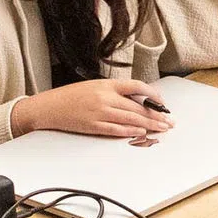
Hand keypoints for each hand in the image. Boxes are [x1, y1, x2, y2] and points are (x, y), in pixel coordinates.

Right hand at [18, 77, 172, 138]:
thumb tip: (136, 101)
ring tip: (161, 129)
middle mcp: (105, 97)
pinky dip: (130, 131)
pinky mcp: (93, 125)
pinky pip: (116, 129)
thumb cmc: (70, 97)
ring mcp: (99, 112)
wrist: (49, 107)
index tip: (162, 103)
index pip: (137, 86)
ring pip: (131, 119)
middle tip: (169, 121)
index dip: (153, 95)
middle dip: (156, 115)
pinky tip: (141, 133)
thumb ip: (114, 92)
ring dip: (149, 125)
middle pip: (137, 106)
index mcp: (106, 84)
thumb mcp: (94, 86)